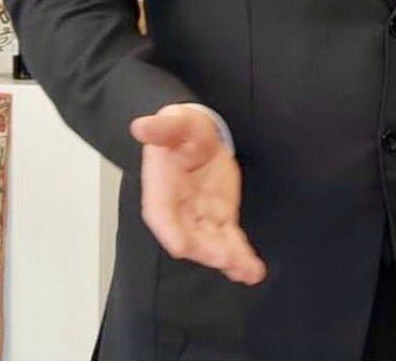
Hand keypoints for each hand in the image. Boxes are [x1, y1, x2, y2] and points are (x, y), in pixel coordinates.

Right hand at [130, 105, 265, 284]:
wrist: (194, 138)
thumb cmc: (180, 132)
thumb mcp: (174, 123)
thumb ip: (162, 128)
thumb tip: (142, 125)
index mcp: (160, 192)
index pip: (161, 216)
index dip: (171, 231)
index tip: (181, 246)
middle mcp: (179, 213)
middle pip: (190, 236)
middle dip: (207, 249)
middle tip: (226, 257)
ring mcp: (201, 219)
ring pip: (214, 244)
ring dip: (230, 258)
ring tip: (247, 271)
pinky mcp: (221, 218)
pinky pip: (231, 241)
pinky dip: (242, 257)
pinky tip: (254, 271)